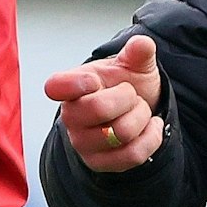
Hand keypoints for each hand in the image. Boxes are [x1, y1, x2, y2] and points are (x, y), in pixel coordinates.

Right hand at [43, 34, 164, 172]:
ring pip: (120, 133)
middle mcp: (71, 116)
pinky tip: (149, 128)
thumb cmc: (126, 86)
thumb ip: (138, 53)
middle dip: (129, 98)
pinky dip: (150, 138)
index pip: (56, 86)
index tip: (93, 81)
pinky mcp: (99, 163)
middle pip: (98, 108)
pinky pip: (132, 155)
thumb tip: (143, 44)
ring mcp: (83, 142)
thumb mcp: (133, 65)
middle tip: (131, 96)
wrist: (133, 113)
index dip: (74, 84)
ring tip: (138, 112)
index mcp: (72, 86)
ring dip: (141, 118)